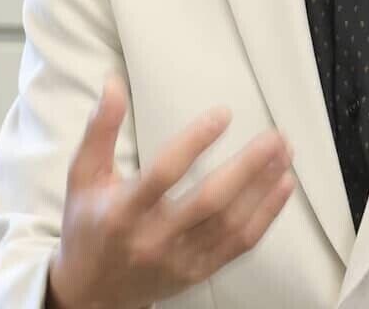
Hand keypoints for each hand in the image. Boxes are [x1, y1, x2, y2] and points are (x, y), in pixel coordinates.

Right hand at [46, 75, 294, 308]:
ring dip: (263, 186)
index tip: (224, 114)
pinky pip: (239, 245)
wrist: (90, 295)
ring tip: (285, 151)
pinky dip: (266, 215)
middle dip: (247, 167)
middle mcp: (153, 239)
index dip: (195, 142)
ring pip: (230, 223)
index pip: (164, 174)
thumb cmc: (88, 224)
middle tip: (275, 135)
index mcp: (123, 212)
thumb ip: (100, 129)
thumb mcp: (83, 176)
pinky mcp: (198, 273)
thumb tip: (113, 82)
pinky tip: (284, 185)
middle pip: (209, 202)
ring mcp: (179, 260)